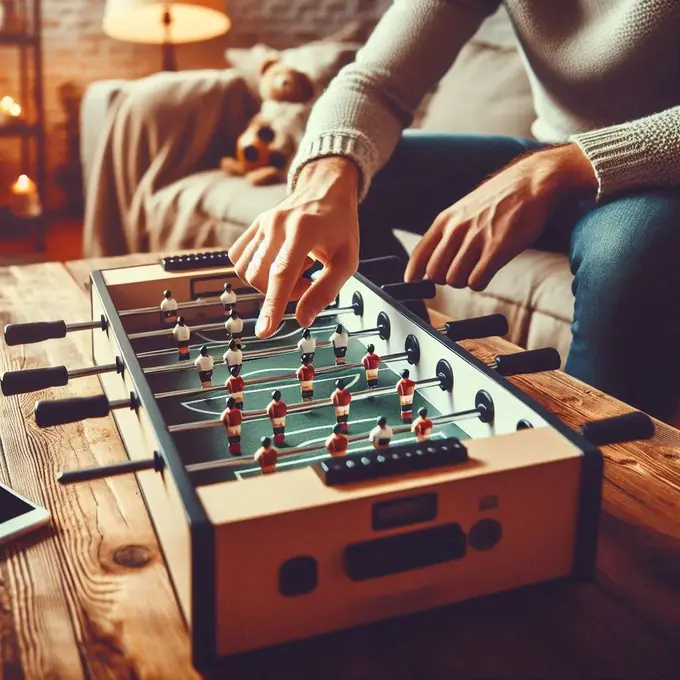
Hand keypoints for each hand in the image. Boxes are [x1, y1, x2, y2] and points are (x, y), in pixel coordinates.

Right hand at [228, 157, 360, 337]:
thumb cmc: (339, 226)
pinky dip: (255, 270)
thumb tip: (303, 320)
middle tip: (307, 280)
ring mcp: (261, 223)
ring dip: (269, 282)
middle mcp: (276, 224)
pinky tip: (277, 262)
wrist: (326, 190)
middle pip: (262, 277)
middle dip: (282, 292)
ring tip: (295, 268)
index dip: (273, 305)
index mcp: (303, 230)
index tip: (265, 330)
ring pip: (248, 271)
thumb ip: (325, 291)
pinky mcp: (253, 226)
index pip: (281, 274)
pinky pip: (240, 259)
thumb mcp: (346, 260)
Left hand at [404, 143, 597, 289]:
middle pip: (435, 274)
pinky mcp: (496, 250)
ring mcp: (476, 240)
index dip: (414, 274)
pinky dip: (480, 282)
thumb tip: (434, 261)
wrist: (533, 182)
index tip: (414, 282)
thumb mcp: (464, 209)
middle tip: (461, 270)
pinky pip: (476, 281)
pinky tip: (488, 272)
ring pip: (454, 280)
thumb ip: (448, 232)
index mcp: (445, 220)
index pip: (418, 256)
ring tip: (478, 267)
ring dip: (465, 280)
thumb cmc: (501, 198)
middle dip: (446, 278)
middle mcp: (456, 230)